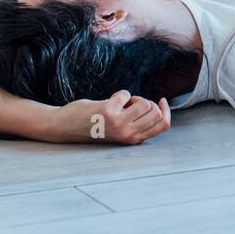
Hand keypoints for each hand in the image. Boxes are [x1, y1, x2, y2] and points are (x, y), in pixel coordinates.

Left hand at [56, 90, 171, 143]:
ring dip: (135, 98)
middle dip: (148, 102)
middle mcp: (128, 134)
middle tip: (132, 104)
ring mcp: (119, 123)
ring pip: (144, 103)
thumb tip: (156, 107)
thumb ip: (137, 124)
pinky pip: (126, 94)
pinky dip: (119, 94)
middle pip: (156, 112)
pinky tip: (108, 101)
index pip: (163, 125)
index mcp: (134, 139)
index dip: (167, 111)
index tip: (162, 101)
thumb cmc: (95, 126)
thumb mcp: (121, 131)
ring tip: (121, 103)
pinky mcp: (108, 111)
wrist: (67, 127)